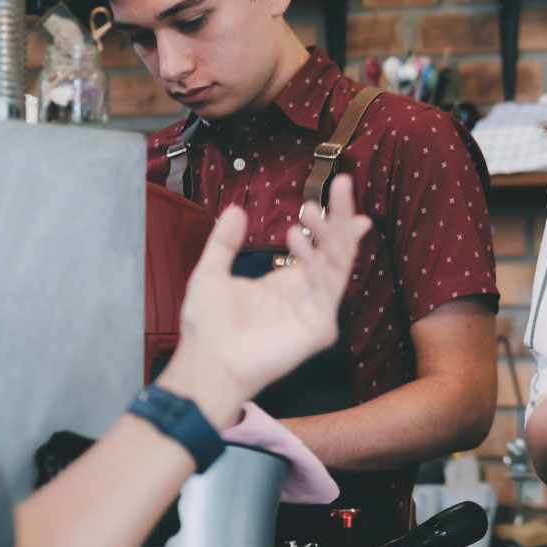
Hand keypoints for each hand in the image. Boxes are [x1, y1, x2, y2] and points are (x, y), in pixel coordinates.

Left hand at [159, 174, 370, 429]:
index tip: (340, 191)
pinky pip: (324, 288)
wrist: (204, 362)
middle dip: (340, 216)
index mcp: (290, 283)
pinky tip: (296, 237)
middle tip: (341, 183)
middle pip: (336, 250)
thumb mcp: (212, 272)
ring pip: (337, 265)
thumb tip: (235, 209)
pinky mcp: (319, 329)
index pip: (321, 247)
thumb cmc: (208, 327)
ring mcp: (317, 312)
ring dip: (328, 234)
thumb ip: (225, 242)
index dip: (334, 221)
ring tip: (309, 209)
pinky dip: (312, 260)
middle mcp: (308, 295)